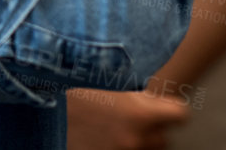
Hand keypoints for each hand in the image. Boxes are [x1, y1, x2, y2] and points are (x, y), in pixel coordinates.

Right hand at [65, 87, 191, 149]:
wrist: (44, 112)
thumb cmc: (70, 91)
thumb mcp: (105, 81)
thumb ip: (133, 91)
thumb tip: (150, 92)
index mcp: (141, 115)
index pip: (181, 115)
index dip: (172, 107)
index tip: (163, 104)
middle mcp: (136, 139)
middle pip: (164, 138)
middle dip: (152, 127)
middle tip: (133, 115)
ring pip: (145, 149)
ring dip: (136, 139)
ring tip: (116, 126)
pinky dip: (118, 147)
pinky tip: (103, 136)